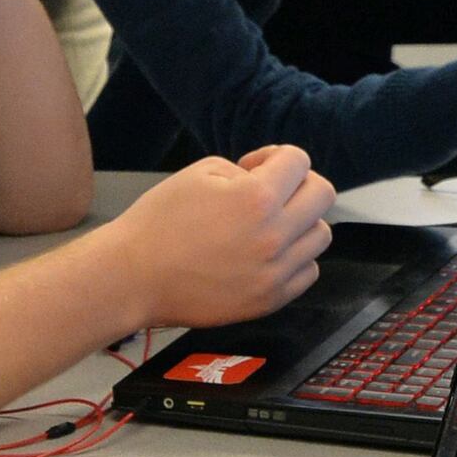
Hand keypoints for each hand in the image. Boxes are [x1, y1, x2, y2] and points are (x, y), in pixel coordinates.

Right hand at [106, 144, 336, 327]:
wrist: (134, 277)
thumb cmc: (160, 222)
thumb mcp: (200, 172)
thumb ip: (244, 170)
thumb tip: (266, 179)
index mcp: (257, 198)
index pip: (299, 160)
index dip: (277, 156)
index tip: (256, 166)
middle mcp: (274, 236)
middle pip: (323, 195)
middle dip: (299, 184)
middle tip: (272, 191)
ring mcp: (275, 272)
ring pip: (320, 235)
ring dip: (300, 222)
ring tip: (268, 225)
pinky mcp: (269, 299)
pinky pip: (308, 271)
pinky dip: (295, 258)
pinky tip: (267, 253)